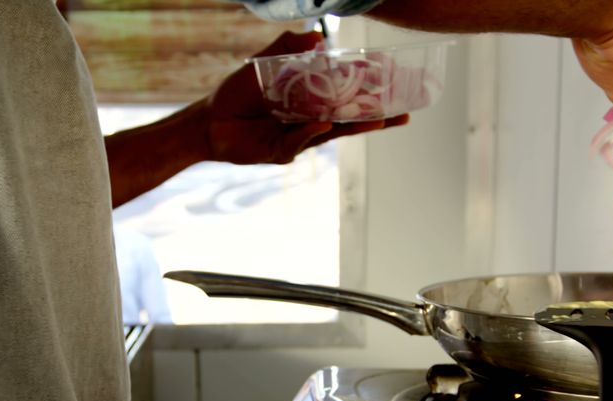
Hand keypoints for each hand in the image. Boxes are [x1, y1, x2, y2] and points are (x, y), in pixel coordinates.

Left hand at [204, 30, 408, 164]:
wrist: (209, 120)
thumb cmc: (237, 93)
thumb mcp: (263, 63)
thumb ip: (287, 46)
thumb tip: (318, 36)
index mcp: (309, 101)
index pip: (345, 96)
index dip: (368, 92)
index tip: (392, 85)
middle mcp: (309, 121)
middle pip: (348, 120)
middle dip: (376, 118)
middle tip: (403, 114)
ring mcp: (297, 139)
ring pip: (331, 133)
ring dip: (354, 127)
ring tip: (379, 121)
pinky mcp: (281, 152)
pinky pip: (300, 140)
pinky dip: (312, 131)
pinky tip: (325, 122)